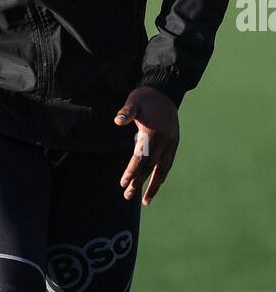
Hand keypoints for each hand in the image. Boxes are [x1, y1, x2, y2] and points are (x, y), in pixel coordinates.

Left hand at [114, 87, 178, 205]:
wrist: (166, 91)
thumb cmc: (146, 97)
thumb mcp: (134, 101)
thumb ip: (126, 112)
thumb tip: (118, 120)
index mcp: (153, 133)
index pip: (141, 157)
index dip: (132, 171)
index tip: (123, 183)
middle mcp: (164, 141)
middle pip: (151, 167)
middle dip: (140, 183)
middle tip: (127, 196)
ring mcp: (171, 143)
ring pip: (163, 169)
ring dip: (154, 186)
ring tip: (146, 201)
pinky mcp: (174, 143)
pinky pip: (168, 163)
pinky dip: (162, 175)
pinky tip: (156, 184)